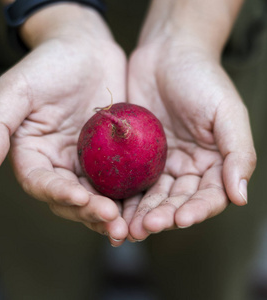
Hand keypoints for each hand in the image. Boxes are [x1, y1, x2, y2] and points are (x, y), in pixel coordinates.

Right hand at [0, 4, 127, 245]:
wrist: (86, 49)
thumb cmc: (50, 64)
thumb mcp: (18, 88)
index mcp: (34, 153)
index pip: (41, 182)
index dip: (58, 194)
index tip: (80, 197)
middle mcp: (59, 163)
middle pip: (70, 198)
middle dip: (89, 211)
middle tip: (112, 219)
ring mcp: (86, 162)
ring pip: (95, 196)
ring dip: (109, 214)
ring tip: (127, 225)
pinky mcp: (110, 156)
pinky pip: (118, 180)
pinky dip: (127, 196)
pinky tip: (141, 205)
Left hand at [125, 2, 255, 240]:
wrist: (167, 54)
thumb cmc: (202, 78)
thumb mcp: (227, 112)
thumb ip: (237, 153)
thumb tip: (241, 195)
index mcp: (213, 163)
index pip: (208, 196)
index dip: (196, 211)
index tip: (180, 220)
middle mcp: (187, 168)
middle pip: (176, 201)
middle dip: (161, 217)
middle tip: (143, 228)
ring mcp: (160, 163)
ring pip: (151, 196)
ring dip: (140, 213)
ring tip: (126, 228)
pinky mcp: (137, 155)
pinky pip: (130, 179)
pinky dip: (123, 195)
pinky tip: (113, 207)